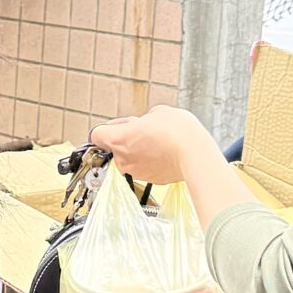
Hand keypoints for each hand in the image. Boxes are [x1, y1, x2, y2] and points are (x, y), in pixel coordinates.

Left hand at [89, 105, 217, 184]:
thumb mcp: (157, 112)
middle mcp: (122, 158)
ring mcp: (135, 171)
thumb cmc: (177, 131)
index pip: (96, 135)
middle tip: (144, 131)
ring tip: (159, 141)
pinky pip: (144, 167)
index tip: (118, 126)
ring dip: (139, 150)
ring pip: (130, 158)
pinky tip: (165, 152)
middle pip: (115, 146)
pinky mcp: (150, 179)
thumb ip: (142, 120)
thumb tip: (141, 124)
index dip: (107, 128)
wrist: (196, 155)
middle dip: (126, 138)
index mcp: (118, 139)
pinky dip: (150, 161)